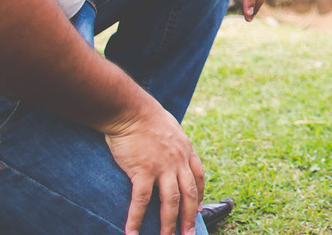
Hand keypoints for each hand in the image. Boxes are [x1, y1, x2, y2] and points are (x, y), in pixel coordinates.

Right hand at [104, 104, 203, 234]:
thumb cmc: (147, 117)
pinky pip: (142, 201)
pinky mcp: (143, 171)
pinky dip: (137, 219)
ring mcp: (163, 167)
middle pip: (189, 194)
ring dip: (169, 224)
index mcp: (186, 151)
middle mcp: (179, 161)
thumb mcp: (170, 128)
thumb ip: (173, 143)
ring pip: (170, 202)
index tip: (197, 211)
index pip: (198, 177)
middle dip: (189, 218)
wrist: (132, 110)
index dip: (199, 196)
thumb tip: (170, 149)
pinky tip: (132, 233)